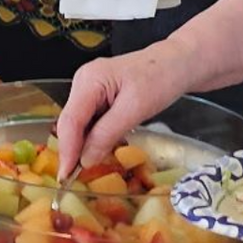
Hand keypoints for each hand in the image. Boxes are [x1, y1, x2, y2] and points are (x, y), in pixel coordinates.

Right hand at [56, 50, 183, 176]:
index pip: (70, 121)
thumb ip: (107, 134)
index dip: (67, 151)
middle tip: (73, 179)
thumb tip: (85, 159)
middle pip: (70, 122)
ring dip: (81, 146)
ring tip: (84, 170)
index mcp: (89, 80)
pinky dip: (92, 137)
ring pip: (78, 123)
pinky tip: (97, 151)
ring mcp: (89, 88)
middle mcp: (83, 82)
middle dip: (71, 150)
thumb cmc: (161, 79)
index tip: (65, 177)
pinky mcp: (97, 95)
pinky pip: (88, 120)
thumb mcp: (135, 109)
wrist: (177, 63)